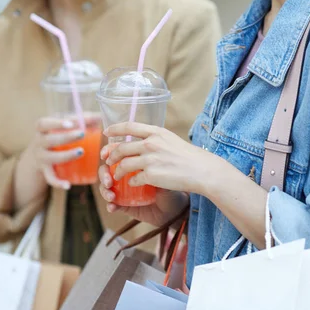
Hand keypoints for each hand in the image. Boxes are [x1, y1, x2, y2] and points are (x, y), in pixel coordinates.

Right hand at [30, 117, 85, 188]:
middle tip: (82, 134)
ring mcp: (40, 158)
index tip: (71, 122)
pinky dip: (57, 182)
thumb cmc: (56, 136)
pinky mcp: (44, 171)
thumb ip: (81, 121)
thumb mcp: (63, 127)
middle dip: (65, 137)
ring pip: (50, 158)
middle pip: (48, 140)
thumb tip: (100, 116)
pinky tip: (68, 185)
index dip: (56, 123)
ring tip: (81, 152)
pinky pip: (50, 178)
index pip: (43, 124)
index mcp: (42, 130)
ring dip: (65, 155)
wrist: (37, 157)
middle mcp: (38, 143)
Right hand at [98, 144, 188, 226]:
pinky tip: (113, 206)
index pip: (116, 153)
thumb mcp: (164, 170)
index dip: (108, 153)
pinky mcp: (125, 205)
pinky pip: (113, 204)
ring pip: (106, 186)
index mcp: (134, 160)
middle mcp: (127, 174)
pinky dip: (110, 205)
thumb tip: (140, 158)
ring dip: (104, 190)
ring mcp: (124, 190)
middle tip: (109, 180)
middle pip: (106, 169)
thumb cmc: (173, 184)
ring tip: (111, 196)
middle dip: (103, 174)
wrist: (178, 206)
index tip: (106, 155)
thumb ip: (152, 163)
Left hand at [104, 122, 224, 195]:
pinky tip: (133, 183)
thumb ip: (156, 139)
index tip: (106, 133)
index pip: (129, 126)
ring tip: (116, 175)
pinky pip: (133, 179)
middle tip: (108, 160)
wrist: (202, 170)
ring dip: (117, 171)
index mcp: (156, 132)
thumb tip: (142, 142)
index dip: (115, 129)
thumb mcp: (171, 139)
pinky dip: (131, 182)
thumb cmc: (189, 156)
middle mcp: (151, 143)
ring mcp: (150, 159)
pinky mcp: (151, 175)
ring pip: (124, 165)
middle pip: (122, 148)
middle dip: (111, 155)